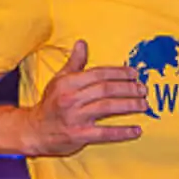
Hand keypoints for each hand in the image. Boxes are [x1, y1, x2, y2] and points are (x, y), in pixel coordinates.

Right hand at [17, 41, 146, 156]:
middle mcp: (70, 98)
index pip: (98, 74)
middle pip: (105, 89)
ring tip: (144, 105)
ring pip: (107, 107)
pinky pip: (105, 133)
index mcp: (67, 83)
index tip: (135, 74)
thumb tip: (82, 43)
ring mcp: (75, 117)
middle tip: (143, 89)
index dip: (119, 73)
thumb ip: (74, 63)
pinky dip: (122, 132)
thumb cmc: (51, 104)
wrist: (35, 131)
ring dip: (129, 105)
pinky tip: (136, 130)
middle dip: (128, 88)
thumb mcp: (59, 80)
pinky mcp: (79, 135)